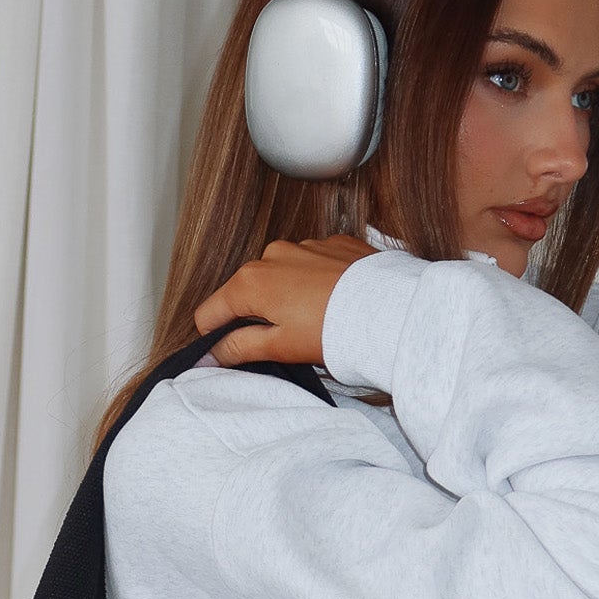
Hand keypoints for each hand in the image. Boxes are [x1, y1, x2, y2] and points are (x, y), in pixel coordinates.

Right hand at [194, 235, 375, 366]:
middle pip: (245, 292)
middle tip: (285, 340)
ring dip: (287, 296)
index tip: (230, 352)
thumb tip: (211, 354)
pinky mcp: (333, 243)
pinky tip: (333, 301)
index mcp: (250, 282)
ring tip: (315, 320)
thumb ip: (239, 348)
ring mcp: (303, 245)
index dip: (215, 337)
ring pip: (280, 276)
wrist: (389, 309)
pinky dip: (315, 282)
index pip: (209, 313)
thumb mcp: (281, 347)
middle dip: (256, 315)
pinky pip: (311, 264)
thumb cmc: (335, 331)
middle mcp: (271, 255)